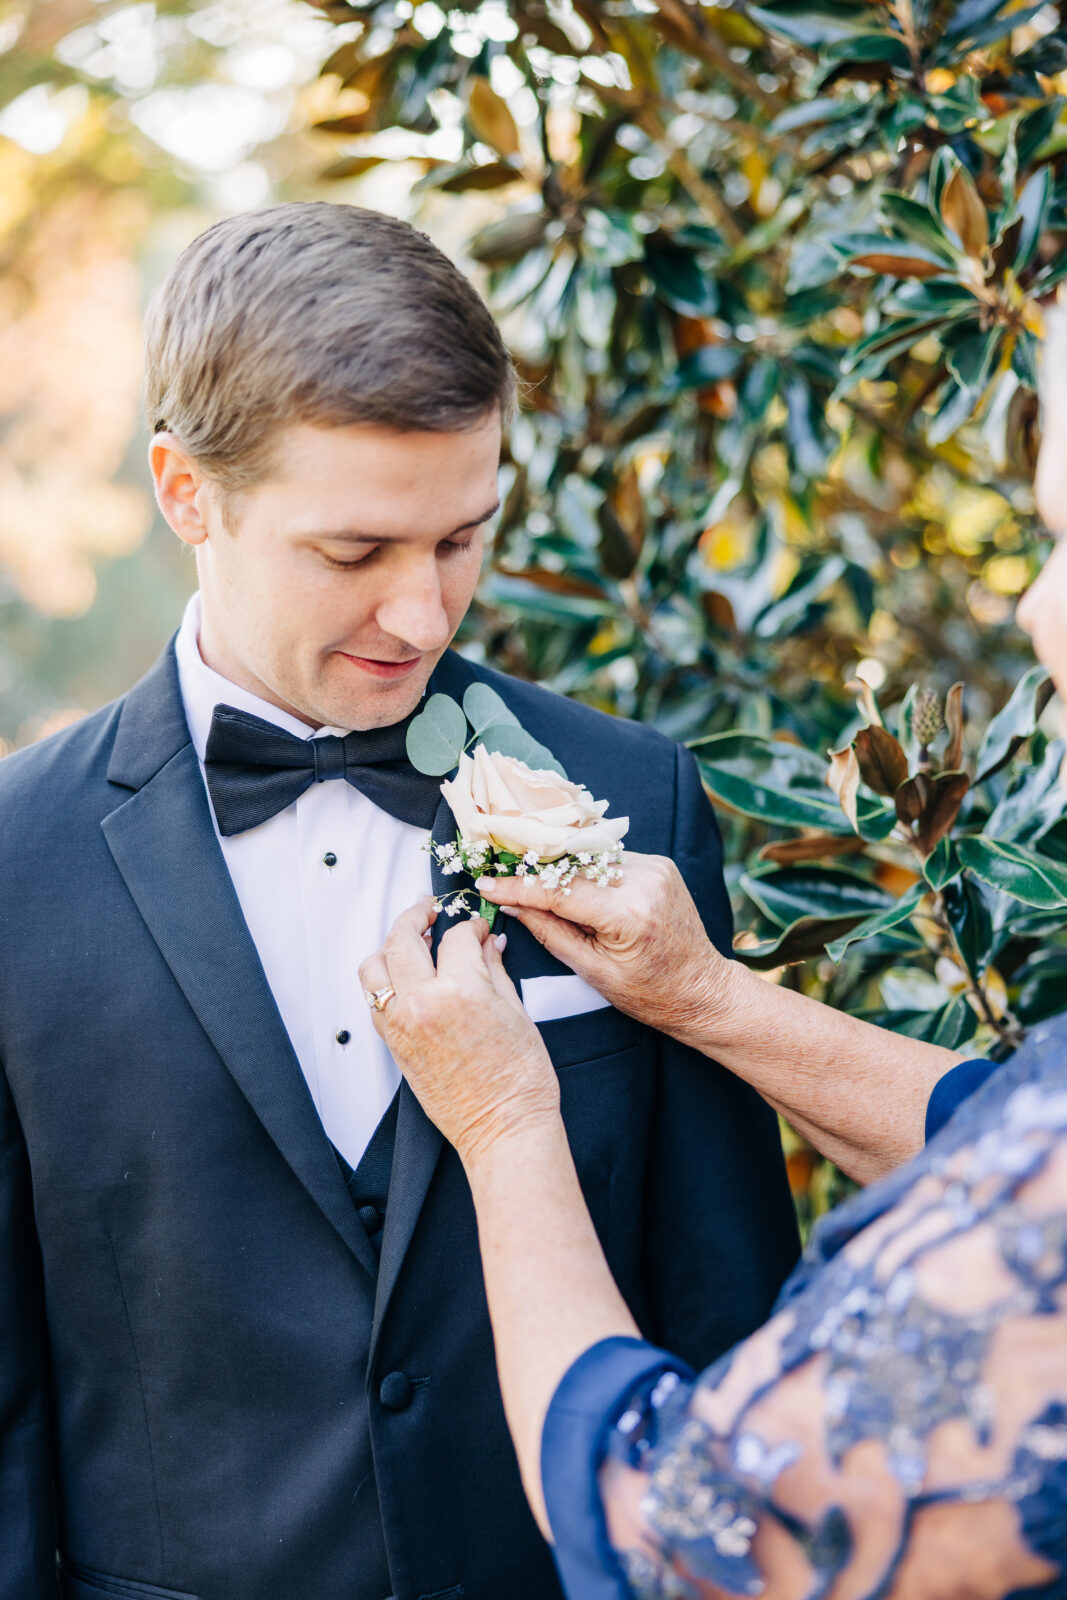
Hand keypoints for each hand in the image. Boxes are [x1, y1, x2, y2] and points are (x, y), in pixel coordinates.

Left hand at [359, 900, 560, 1169]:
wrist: (504, 1130)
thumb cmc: (520, 1081)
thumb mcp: (517, 1013)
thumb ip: (494, 970)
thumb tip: (488, 943)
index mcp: (460, 991)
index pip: (456, 937)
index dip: (470, 925)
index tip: (478, 927)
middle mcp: (422, 1004)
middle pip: (402, 938)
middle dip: (417, 915)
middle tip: (430, 909)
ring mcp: (401, 1026)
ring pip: (374, 967)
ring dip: (390, 947)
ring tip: (410, 941)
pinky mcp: (393, 1046)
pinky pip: (374, 1000)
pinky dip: (384, 981)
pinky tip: (405, 977)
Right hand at [475, 852, 734, 1044]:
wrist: (702, 989)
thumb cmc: (649, 994)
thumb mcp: (592, 971)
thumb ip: (549, 931)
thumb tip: (510, 903)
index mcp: (628, 914)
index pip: (558, 890)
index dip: (517, 885)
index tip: (485, 882)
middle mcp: (644, 882)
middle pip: (571, 866)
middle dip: (533, 871)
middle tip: (497, 874)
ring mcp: (655, 868)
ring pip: (588, 858)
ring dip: (560, 868)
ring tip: (527, 879)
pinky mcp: (659, 864)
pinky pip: (608, 860)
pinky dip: (586, 870)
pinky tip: (571, 883)